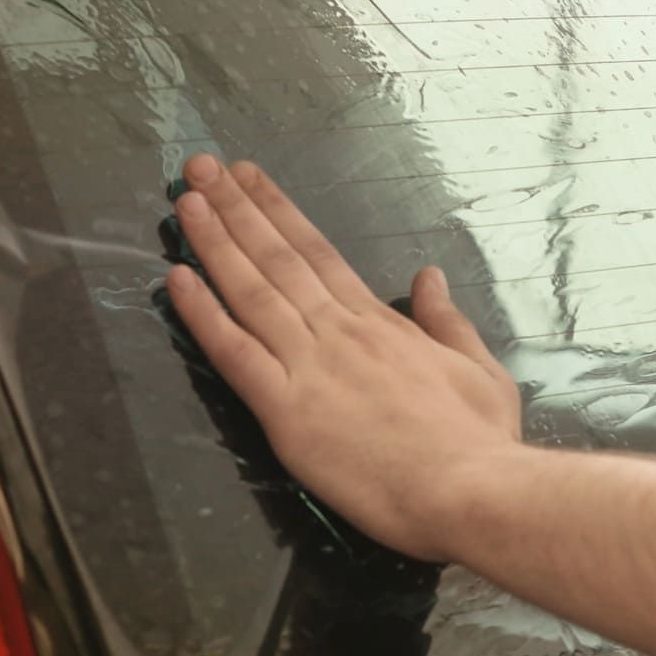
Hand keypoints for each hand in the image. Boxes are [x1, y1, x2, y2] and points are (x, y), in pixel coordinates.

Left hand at [165, 154, 520, 560]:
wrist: (469, 489)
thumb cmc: (479, 438)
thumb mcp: (479, 368)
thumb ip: (448, 321)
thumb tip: (428, 276)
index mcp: (381, 322)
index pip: (319, 252)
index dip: (279, 211)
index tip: (250, 179)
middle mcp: (339, 331)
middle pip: (278, 258)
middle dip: (235, 208)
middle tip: (200, 166)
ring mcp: (310, 367)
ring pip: (251, 291)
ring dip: (214, 242)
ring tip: (185, 200)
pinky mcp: (287, 411)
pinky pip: (234, 353)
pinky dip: (203, 313)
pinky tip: (176, 279)